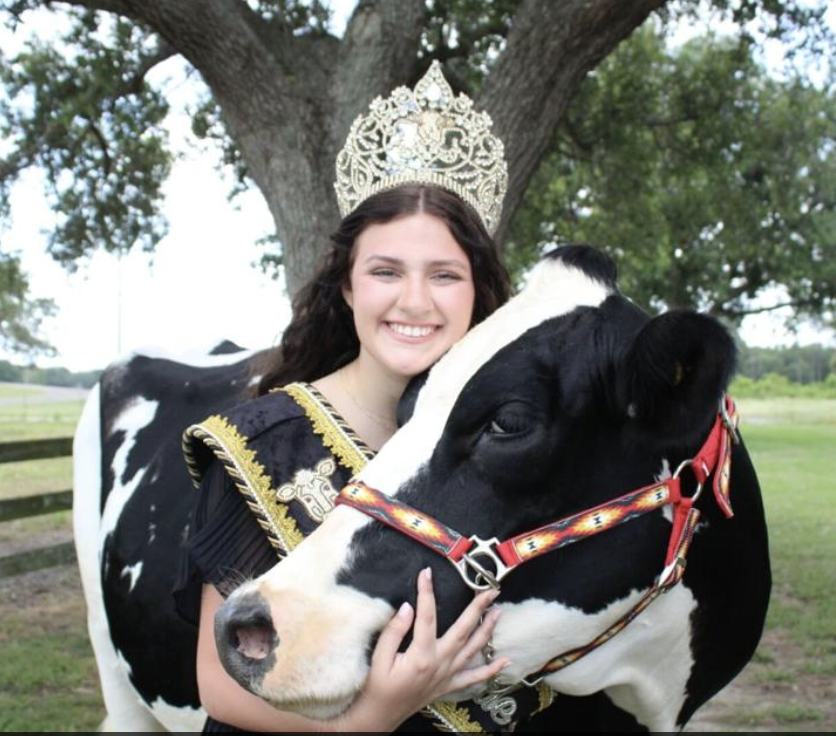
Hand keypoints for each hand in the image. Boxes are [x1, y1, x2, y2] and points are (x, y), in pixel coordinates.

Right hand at [338, 567, 509, 731]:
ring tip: (498, 612)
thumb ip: (394, 631)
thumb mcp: (379, 658)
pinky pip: (474, 678)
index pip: (427, 616)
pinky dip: (491, 670)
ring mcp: (447, 675)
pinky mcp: (449, 685)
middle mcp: (439, 663)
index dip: (426, 592)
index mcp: (421, 655)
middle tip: (490, 591)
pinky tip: (505, 660)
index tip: (426, 573)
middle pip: (463, 630)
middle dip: (477, 608)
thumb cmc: (377, 687)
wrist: (381, 716)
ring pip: (473, 650)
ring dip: (487, 630)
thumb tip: (408, 608)